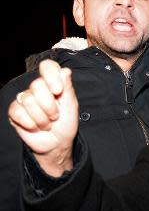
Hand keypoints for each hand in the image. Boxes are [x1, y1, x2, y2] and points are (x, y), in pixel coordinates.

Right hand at [8, 59, 77, 176]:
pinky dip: (31, 124)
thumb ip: (68, 89)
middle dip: (50, 106)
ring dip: (42, 118)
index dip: (50, 75)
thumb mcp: (71, 107)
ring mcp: (24, 99)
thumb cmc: (65, 124)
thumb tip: (65, 71)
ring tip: (47, 123)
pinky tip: (36, 127)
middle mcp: (37, 89)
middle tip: (55, 116)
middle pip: (37, 86)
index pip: (48, 66)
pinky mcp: (15, 112)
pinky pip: (18, 112)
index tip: (58, 90)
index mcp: (53, 84)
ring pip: (28, 100)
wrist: (56, 144)